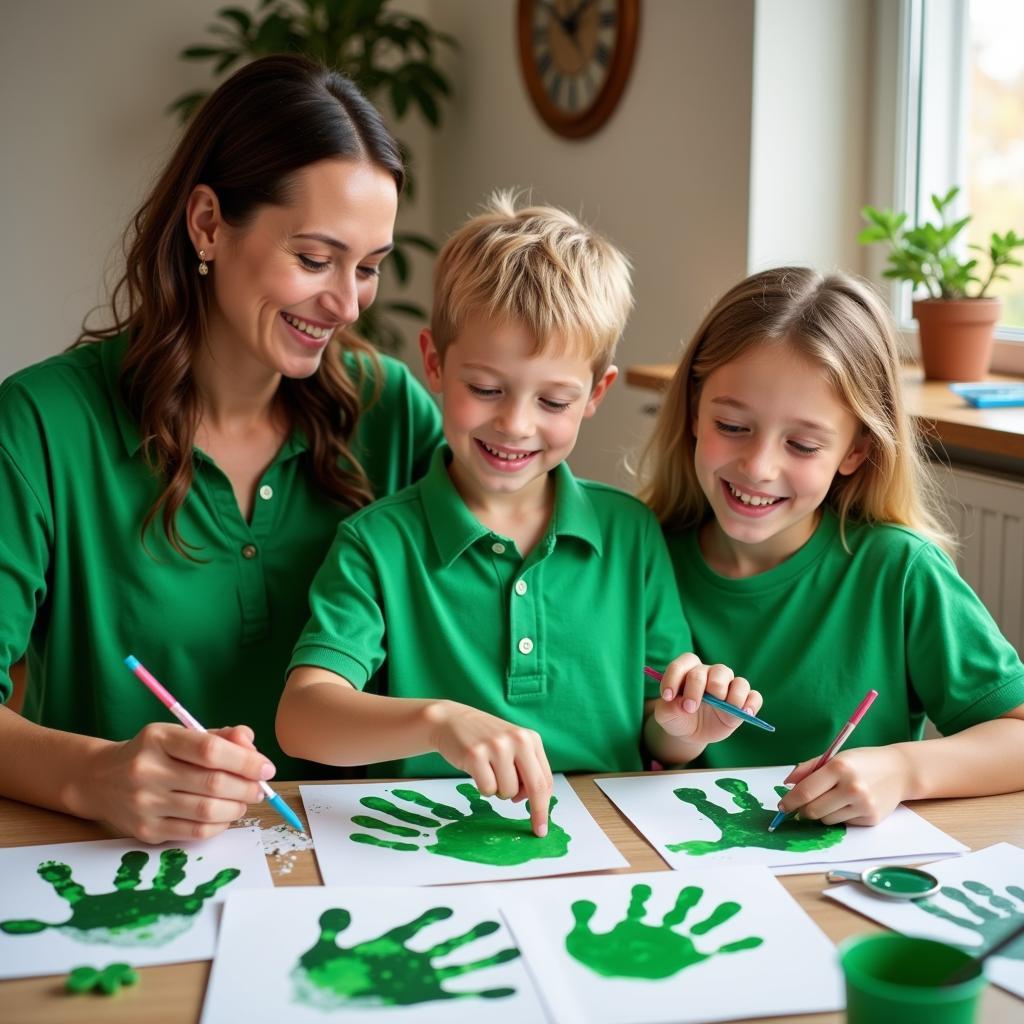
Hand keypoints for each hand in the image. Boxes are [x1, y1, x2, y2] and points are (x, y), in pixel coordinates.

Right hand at [77, 723, 275, 843]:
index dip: (245, 760)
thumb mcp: (179, 733)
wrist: (99, 780)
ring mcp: (144, 804)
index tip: (266, 767)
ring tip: (245, 800)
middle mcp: (147, 770)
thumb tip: (250, 743)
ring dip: (237, 808)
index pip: (210, 750)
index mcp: (159, 738)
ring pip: (206, 811)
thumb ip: (218, 737)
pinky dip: (219, 825)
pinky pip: (194, 832)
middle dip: (247, 787)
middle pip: (212, 784)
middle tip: (260, 787)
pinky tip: (225, 815)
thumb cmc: (153, 753)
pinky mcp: (145, 831)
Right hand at [426, 702, 552, 837]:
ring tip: (490, 773)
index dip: (546, 805)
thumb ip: (526, 769)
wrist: (451, 721)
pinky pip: (487, 790)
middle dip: (537, 812)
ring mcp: (496, 746)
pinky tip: (477, 771)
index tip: (543, 825)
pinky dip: (483, 788)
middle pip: (535, 787)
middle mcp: (517, 740)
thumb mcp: (512, 746)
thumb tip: (533, 801)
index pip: (545, 779)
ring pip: (508, 792)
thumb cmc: (485, 739)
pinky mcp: (475, 755)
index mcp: (530, 738)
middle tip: (538, 830)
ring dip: (499, 791)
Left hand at [653, 653, 761, 746]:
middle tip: (690, 708)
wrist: (690, 732)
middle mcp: (711, 674)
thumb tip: (682, 704)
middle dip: (699, 689)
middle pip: (714, 672)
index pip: (685, 662)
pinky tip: (745, 714)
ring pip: (738, 681)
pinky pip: (755, 696)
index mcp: (690, 670)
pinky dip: (751, 704)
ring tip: (723, 710)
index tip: (668, 696)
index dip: (675, 677)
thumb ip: (667, 708)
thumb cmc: (678, 716)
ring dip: (732, 696)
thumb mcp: (665, 715)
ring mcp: (729, 687)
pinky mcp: (742, 702)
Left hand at [777, 746, 911, 825]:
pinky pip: (843, 824)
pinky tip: (848, 804)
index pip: (805, 791)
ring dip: (822, 813)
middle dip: (803, 810)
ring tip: (831, 799)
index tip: (782, 806)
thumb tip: (787, 784)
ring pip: (826, 820)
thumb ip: (809, 769)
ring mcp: (863, 804)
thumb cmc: (862, 762)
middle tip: (802, 806)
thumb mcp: (835, 757)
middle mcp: (851, 787)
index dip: (789, 801)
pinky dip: (839, 816)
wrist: (899, 771)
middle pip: (813, 810)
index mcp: (838, 767)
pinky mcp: (871, 818)